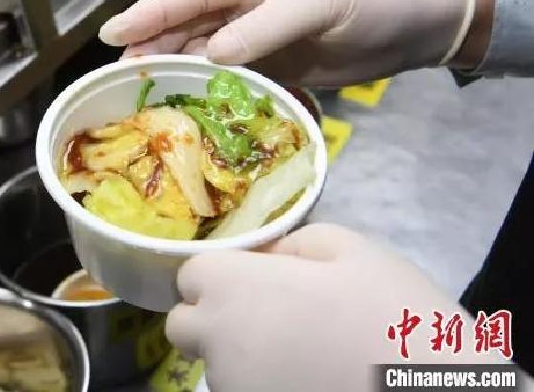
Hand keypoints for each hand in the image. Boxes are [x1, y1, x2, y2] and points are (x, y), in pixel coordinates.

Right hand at [100, 0, 482, 85]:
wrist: (417, 21)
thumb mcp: (315, 3)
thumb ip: (261, 29)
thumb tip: (211, 56)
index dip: (147, 15)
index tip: (109, 35)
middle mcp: (245, 3)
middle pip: (187, 26)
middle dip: (153, 47)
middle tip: (119, 76)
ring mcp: (259, 34)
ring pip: (205, 53)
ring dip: (177, 71)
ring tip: (144, 94)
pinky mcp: (275, 62)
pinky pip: (232, 76)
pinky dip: (211, 89)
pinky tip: (191, 106)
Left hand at [166, 224, 504, 391]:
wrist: (435, 389)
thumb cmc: (390, 309)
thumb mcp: (348, 248)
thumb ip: (290, 244)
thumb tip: (266, 257)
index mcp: (232, 289)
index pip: (190, 276)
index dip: (220, 273)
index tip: (253, 277)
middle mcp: (218, 342)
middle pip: (185, 326)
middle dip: (212, 316)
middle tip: (266, 314)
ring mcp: (233, 388)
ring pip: (214, 363)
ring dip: (238, 351)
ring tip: (301, 347)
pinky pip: (242, 391)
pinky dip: (261, 382)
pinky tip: (307, 375)